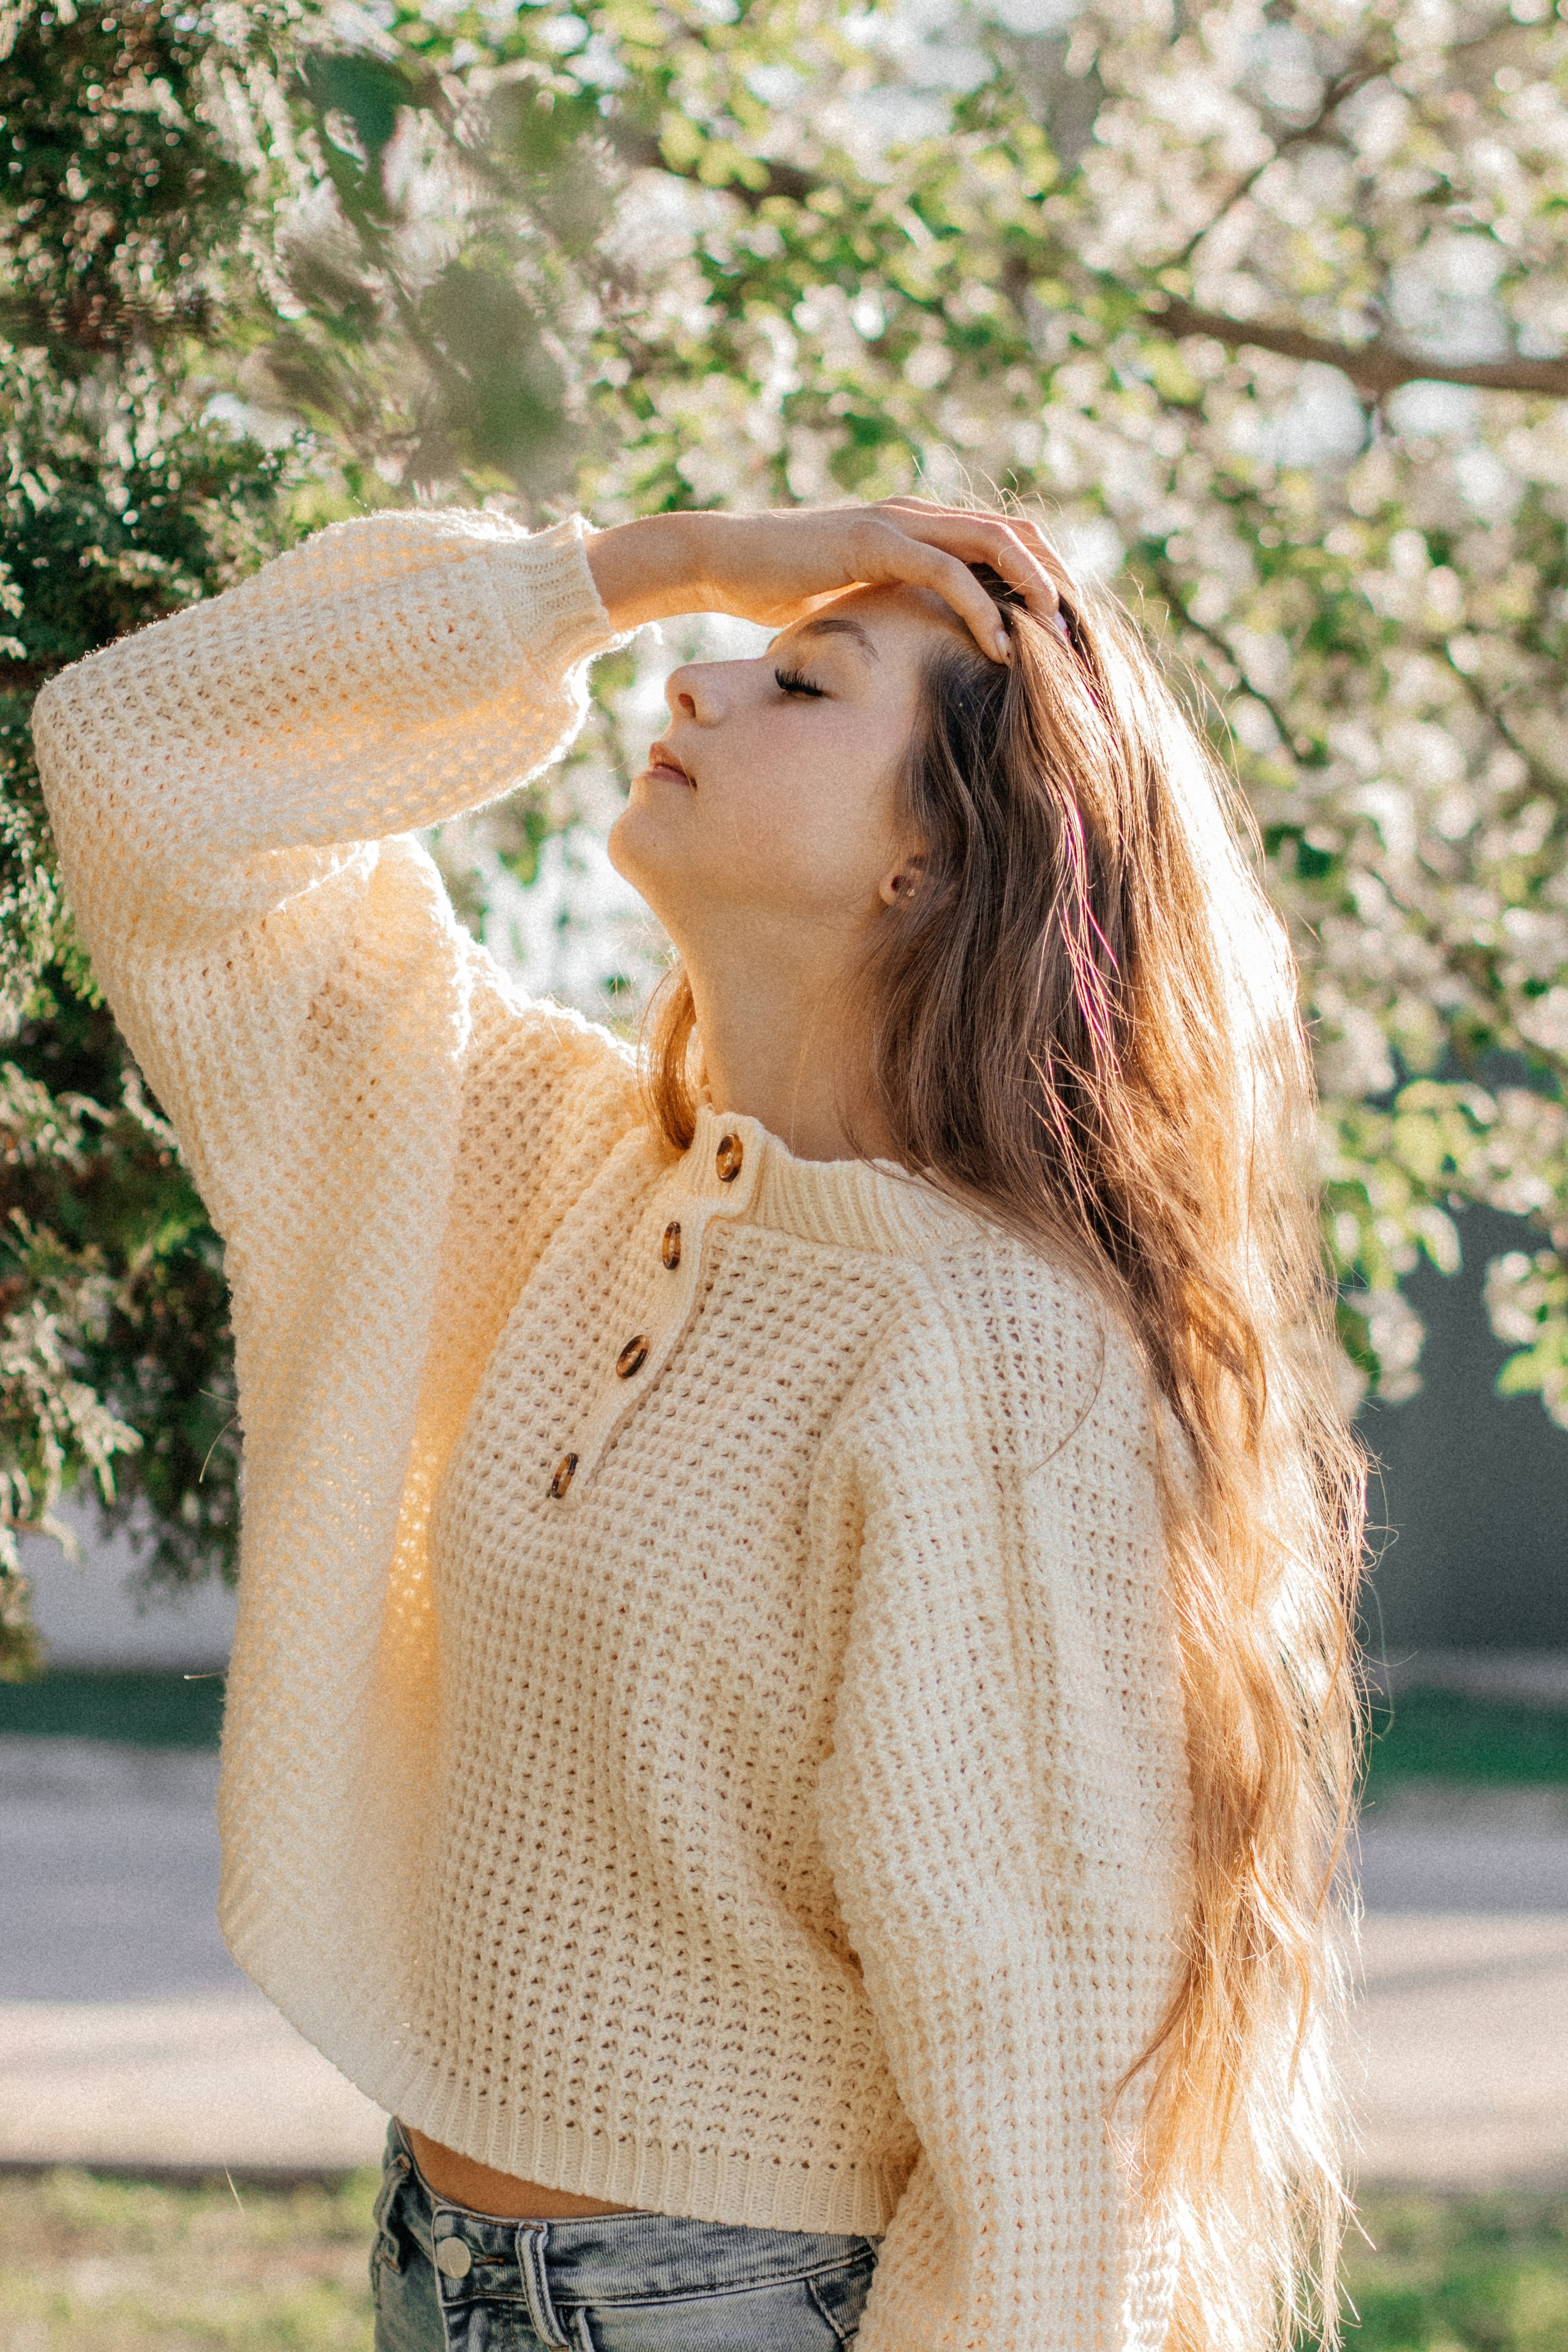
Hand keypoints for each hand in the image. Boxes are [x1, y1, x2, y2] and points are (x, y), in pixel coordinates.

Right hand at [583, 497, 1070, 661]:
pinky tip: (1001, 645)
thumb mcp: (856, 607)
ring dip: (1036, 591)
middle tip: (1084, 642)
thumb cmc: (779, 591)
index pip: (1008, 543)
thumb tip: (926, 658)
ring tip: (1060, 641)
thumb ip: (896, 614)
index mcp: (922, 527)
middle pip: (1020, 536)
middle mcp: (920, 514)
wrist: (718, 562)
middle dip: (1059, 586)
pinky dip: (982, 605)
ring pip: (996, 544)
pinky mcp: (874, 541)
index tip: (1068, 636)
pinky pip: (946, 569)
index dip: (1047, 582)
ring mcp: (899, 522)